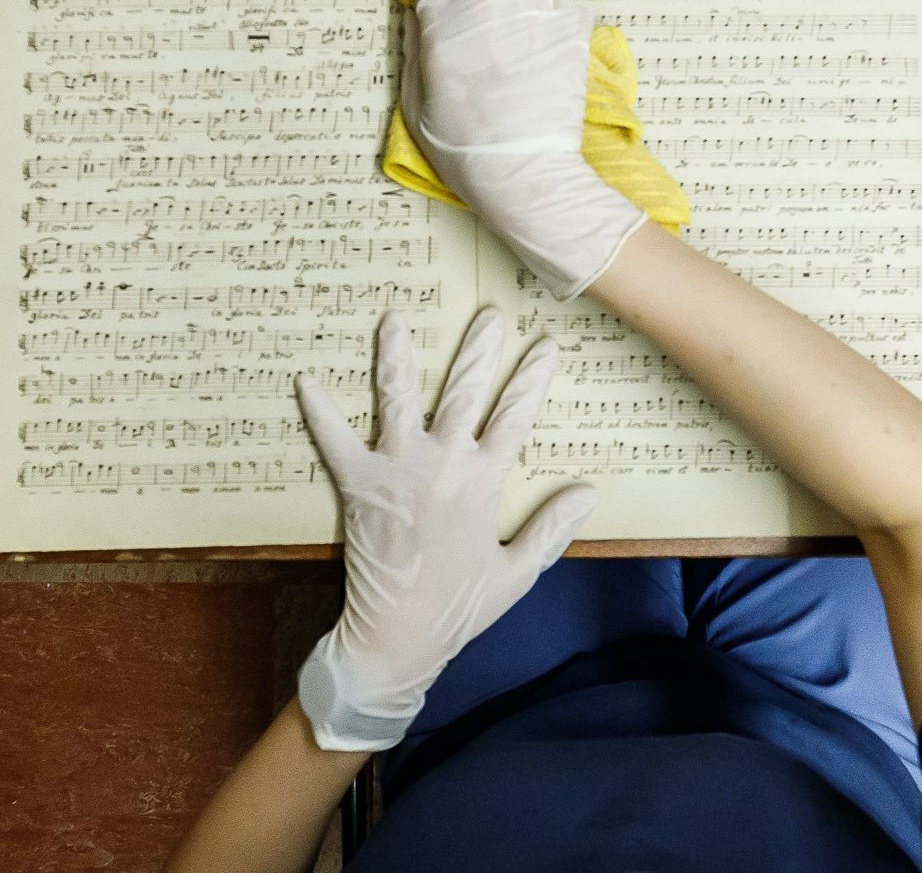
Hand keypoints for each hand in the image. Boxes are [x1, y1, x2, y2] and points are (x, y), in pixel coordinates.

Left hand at [295, 308, 597, 750]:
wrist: (398, 635)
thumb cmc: (461, 607)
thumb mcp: (519, 571)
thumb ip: (552, 527)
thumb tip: (588, 490)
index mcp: (484, 481)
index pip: (515, 416)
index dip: (532, 378)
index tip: (545, 343)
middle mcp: (442, 463)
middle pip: (464, 392)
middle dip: (478, 349)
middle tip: (488, 313)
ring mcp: (397, 469)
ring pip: (398, 397)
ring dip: (397, 354)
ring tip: (394, 317)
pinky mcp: (358, 484)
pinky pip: (334, 441)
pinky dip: (319, 412)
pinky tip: (305, 381)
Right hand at [403, 0, 645, 299]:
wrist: (520, 166)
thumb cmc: (462, 147)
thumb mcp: (420, 100)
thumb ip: (423, 52)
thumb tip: (426, 25)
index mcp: (440, 24)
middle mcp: (484, 6)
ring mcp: (531, 13)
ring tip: (533, 22)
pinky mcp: (569, 30)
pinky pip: (571, 9)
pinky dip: (565, 24)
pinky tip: (561, 50)